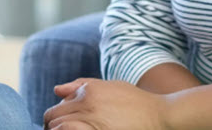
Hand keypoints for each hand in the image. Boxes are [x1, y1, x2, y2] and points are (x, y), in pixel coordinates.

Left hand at [44, 78, 168, 129]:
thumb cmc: (136, 102)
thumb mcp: (110, 86)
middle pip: (52, 118)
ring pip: (58, 128)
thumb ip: (82, 85)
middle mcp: (87, 103)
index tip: (62, 127)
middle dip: (52, 127)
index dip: (55, 120)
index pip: (56, 108)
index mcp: (89, 91)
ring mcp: (92, 120)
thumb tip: (56, 90)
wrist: (160, 115)